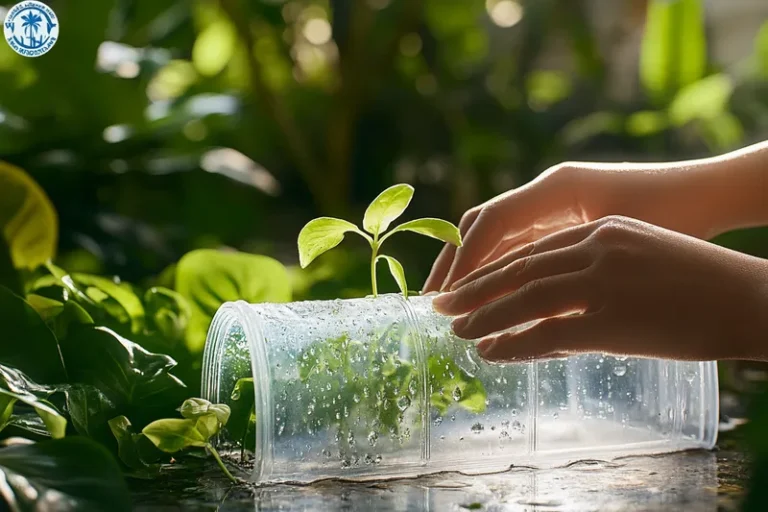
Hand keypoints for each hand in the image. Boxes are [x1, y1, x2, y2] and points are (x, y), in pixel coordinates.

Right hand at [423, 160, 731, 291]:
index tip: (446, 295)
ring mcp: (552, 203)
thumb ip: (565, 271)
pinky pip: (517, 241)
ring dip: (471, 266)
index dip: (465, 259)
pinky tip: (487, 292)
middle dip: (455, 262)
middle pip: (483, 224)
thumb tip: (517, 314)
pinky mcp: (560, 217)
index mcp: (556, 188)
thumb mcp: (616, 245)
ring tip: (450, 301)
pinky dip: (497, 266)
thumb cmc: (672, 216)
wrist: (705, 196)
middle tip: (431, 301)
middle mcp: (546, 190)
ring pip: (496, 235)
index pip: (493, 222)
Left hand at [432, 216, 767, 361]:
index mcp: (600, 230)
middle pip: (517, 268)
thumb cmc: (698, 283)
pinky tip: (492, 351)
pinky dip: (513, 343)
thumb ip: (593, 273)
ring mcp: (603, 282)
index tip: (462, 283)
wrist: (749, 297)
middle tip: (441, 307)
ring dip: (484, 315)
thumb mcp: (639, 259)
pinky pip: (547, 332)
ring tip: (456, 331)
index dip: (491, 267)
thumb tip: (554, 305)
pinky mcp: (612, 319)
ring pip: (524, 297)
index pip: (530, 248)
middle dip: (474, 288)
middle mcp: (596, 248)